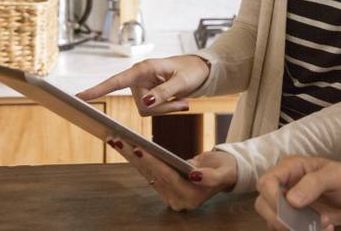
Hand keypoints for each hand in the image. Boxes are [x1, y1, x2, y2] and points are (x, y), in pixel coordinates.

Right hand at [76, 55, 209, 114]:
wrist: (199, 70)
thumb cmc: (191, 71)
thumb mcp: (182, 82)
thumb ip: (164, 92)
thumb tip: (145, 103)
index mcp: (143, 69)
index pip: (115, 81)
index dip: (97, 90)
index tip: (78, 97)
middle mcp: (138, 78)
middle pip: (141, 106)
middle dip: (162, 108)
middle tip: (183, 100)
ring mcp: (141, 87)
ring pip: (147, 111)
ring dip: (166, 109)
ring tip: (182, 98)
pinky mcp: (146, 94)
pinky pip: (152, 111)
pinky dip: (167, 109)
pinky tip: (179, 101)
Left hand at [107, 139, 237, 210]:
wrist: (225, 173)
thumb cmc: (225, 169)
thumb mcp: (223, 172)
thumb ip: (209, 177)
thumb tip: (194, 175)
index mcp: (191, 197)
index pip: (167, 177)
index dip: (152, 163)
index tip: (138, 149)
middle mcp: (177, 200)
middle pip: (152, 174)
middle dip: (135, 156)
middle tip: (118, 140)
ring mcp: (169, 195)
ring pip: (146, 172)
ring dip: (130, 155)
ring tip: (115, 140)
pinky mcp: (164, 188)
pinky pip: (147, 171)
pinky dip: (135, 157)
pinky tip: (124, 145)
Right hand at [254, 156, 340, 230]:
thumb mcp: (335, 175)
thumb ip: (314, 183)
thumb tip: (291, 200)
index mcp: (290, 168)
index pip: (266, 181)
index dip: (270, 196)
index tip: (287, 209)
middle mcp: (285, 186)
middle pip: (263, 204)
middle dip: (279, 218)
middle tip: (300, 225)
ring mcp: (289, 205)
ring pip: (273, 221)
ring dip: (295, 229)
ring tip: (323, 224)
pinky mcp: (296, 220)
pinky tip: (325, 229)